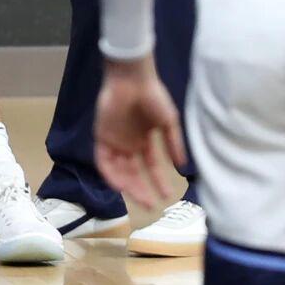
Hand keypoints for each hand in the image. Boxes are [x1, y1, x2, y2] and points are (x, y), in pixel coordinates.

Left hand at [94, 56, 187, 209]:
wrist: (133, 80)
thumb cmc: (153, 97)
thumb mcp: (169, 122)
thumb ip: (173, 144)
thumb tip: (182, 166)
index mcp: (143, 140)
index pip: (150, 166)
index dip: (158, 181)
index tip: (167, 197)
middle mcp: (128, 143)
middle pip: (133, 172)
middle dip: (141, 189)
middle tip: (150, 205)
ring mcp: (114, 140)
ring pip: (118, 170)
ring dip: (127, 185)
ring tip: (139, 198)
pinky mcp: (101, 136)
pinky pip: (103, 160)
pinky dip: (110, 174)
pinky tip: (120, 185)